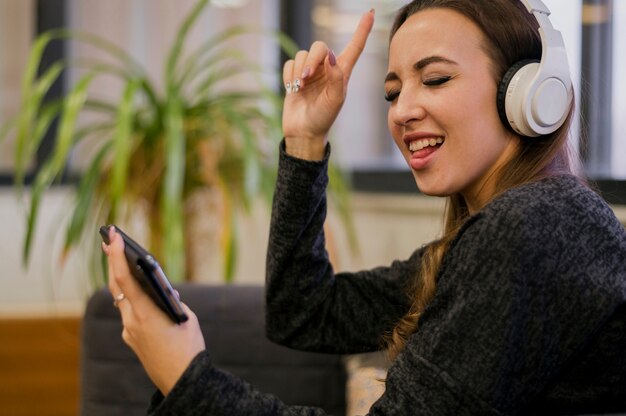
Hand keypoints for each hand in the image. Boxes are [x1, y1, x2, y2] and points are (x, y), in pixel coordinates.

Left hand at [102, 227, 205, 395]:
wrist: (181, 379)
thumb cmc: (189, 347)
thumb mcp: (186, 317)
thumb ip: (172, 301)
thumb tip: (162, 290)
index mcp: (146, 313)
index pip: (125, 279)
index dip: (116, 256)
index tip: (113, 237)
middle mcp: (132, 321)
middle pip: (117, 286)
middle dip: (112, 261)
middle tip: (108, 239)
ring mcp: (129, 330)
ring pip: (122, 299)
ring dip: (122, 279)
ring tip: (120, 259)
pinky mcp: (131, 338)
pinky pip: (129, 313)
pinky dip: (133, 299)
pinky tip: (139, 292)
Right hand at [282, 9, 374, 159]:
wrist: (303, 132)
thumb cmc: (323, 118)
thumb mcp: (335, 100)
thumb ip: (336, 78)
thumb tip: (331, 56)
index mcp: (342, 73)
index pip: (354, 47)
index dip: (362, 30)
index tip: (370, 12)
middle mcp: (327, 69)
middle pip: (320, 47)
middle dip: (311, 60)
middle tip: (306, 77)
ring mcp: (310, 72)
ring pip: (302, 54)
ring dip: (299, 70)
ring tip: (299, 87)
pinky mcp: (294, 76)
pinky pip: (290, 63)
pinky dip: (289, 75)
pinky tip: (293, 88)